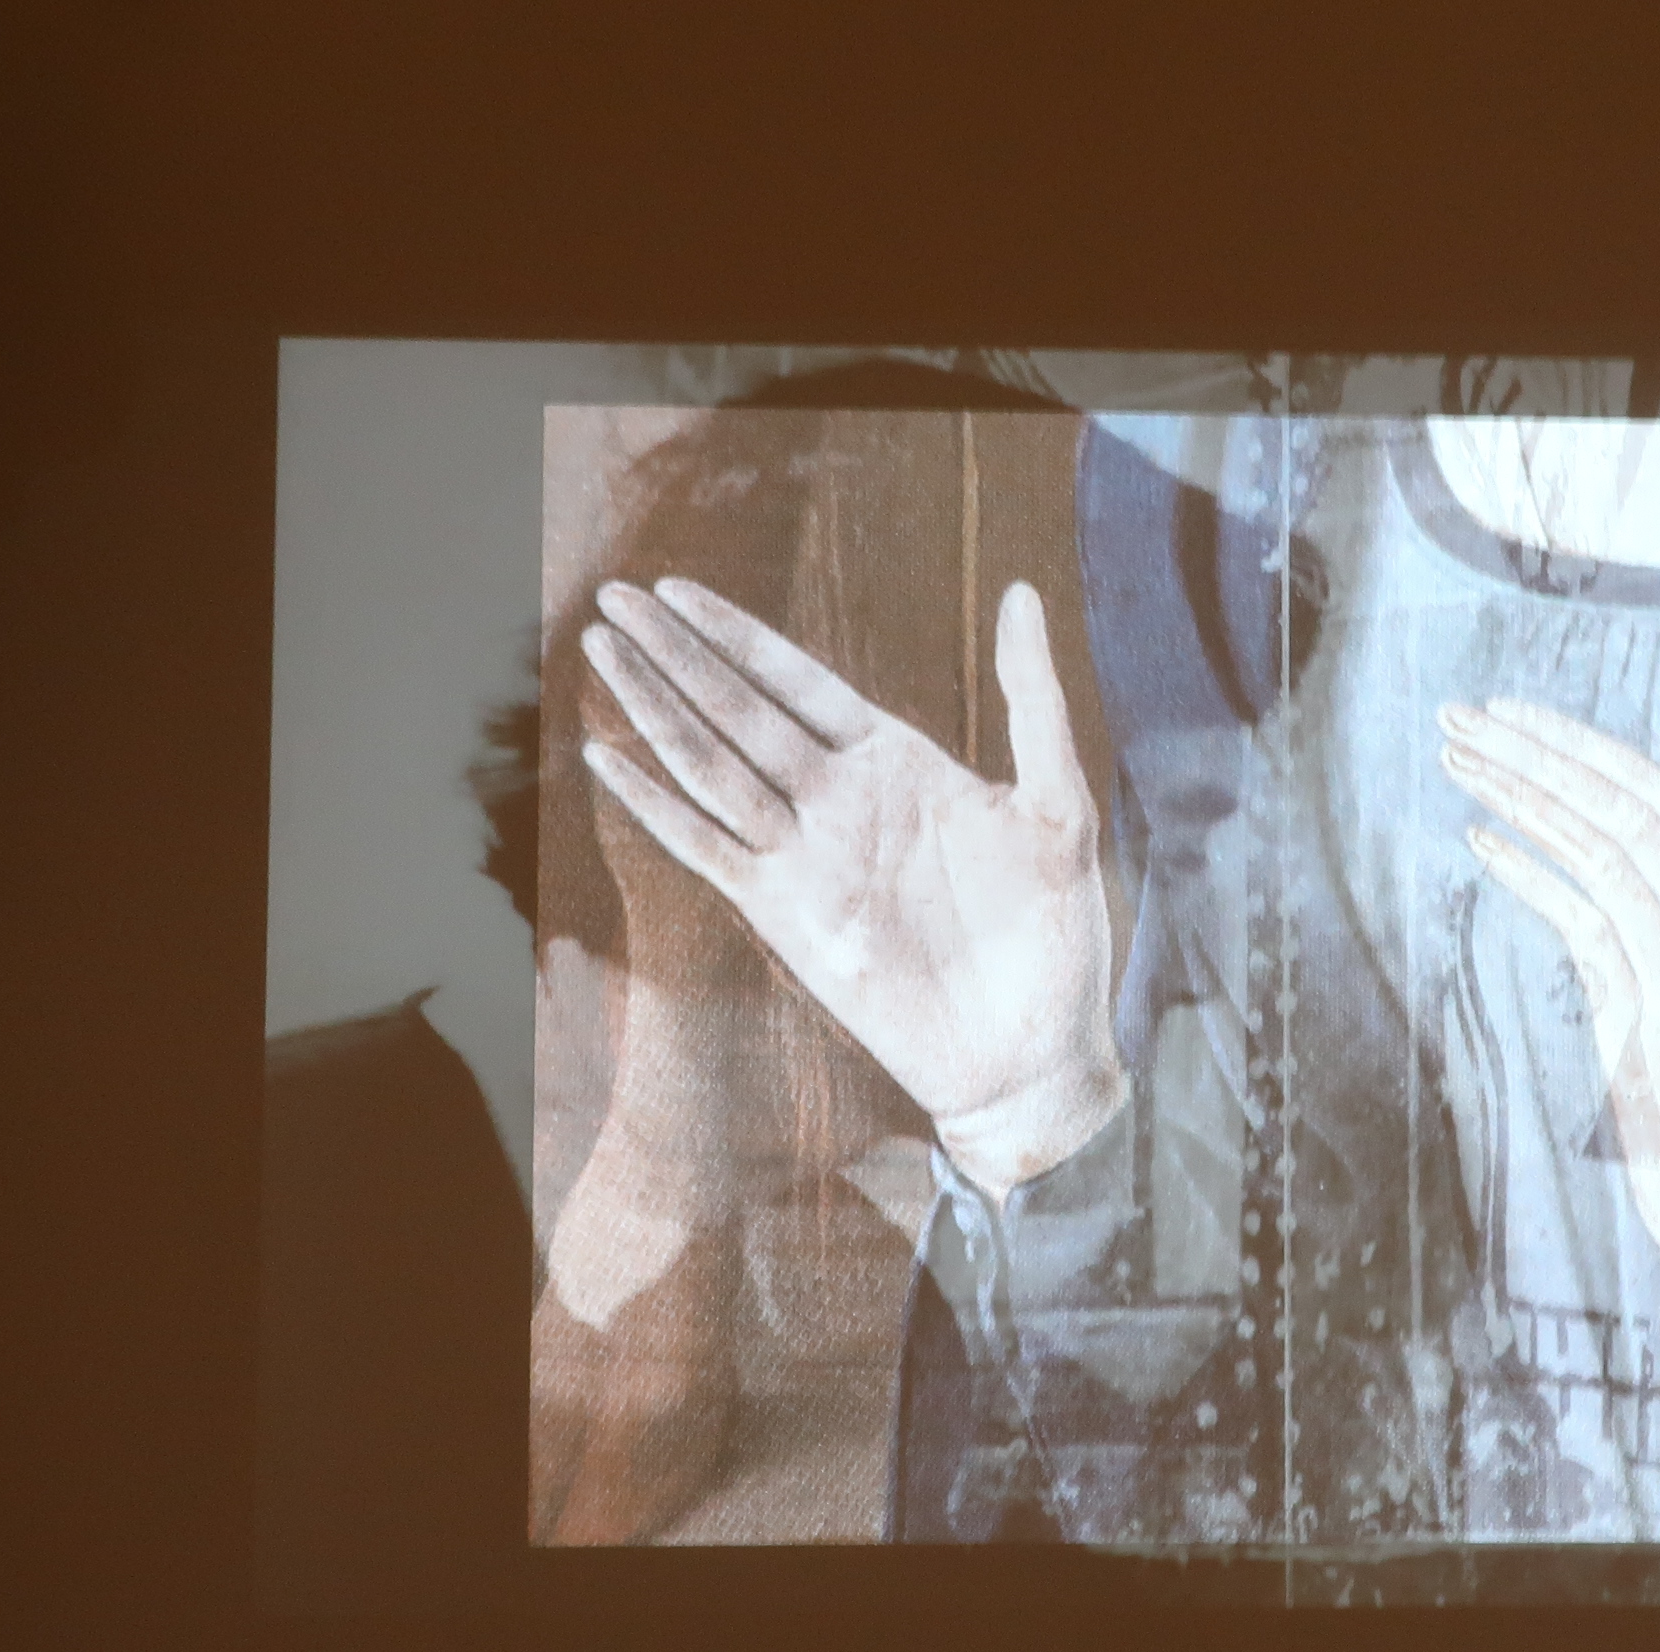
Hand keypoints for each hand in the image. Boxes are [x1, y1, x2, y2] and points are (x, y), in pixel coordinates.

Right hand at [582, 575, 1125, 1191]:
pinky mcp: (786, 916)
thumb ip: (1035, 701)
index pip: (795, 678)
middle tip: (612, 597)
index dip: (734, 633)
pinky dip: (656, 806)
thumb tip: (1023, 592)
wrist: (1031, 1054)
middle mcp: (837, 800)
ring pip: (710, 764)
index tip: (676, 588)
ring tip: (600, 651)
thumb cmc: (1058, 937)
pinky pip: (706, 848)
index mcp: (896, 761)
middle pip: (737, 708)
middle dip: (675, 654)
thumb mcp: (1059, 807)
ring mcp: (806, 857)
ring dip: (654, 708)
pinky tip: (607, 761)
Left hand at [1444, 700, 1659, 1360]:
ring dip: (1519, 796)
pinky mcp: (1657, 1020)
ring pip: (1602, 848)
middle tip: (1462, 714)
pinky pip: (1586, 922)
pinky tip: (1477, 841)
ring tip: (1456, 759)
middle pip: (1625, 806)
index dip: (1580, 746)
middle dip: (1537, 751)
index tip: (1512, 715)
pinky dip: (1529, 875)